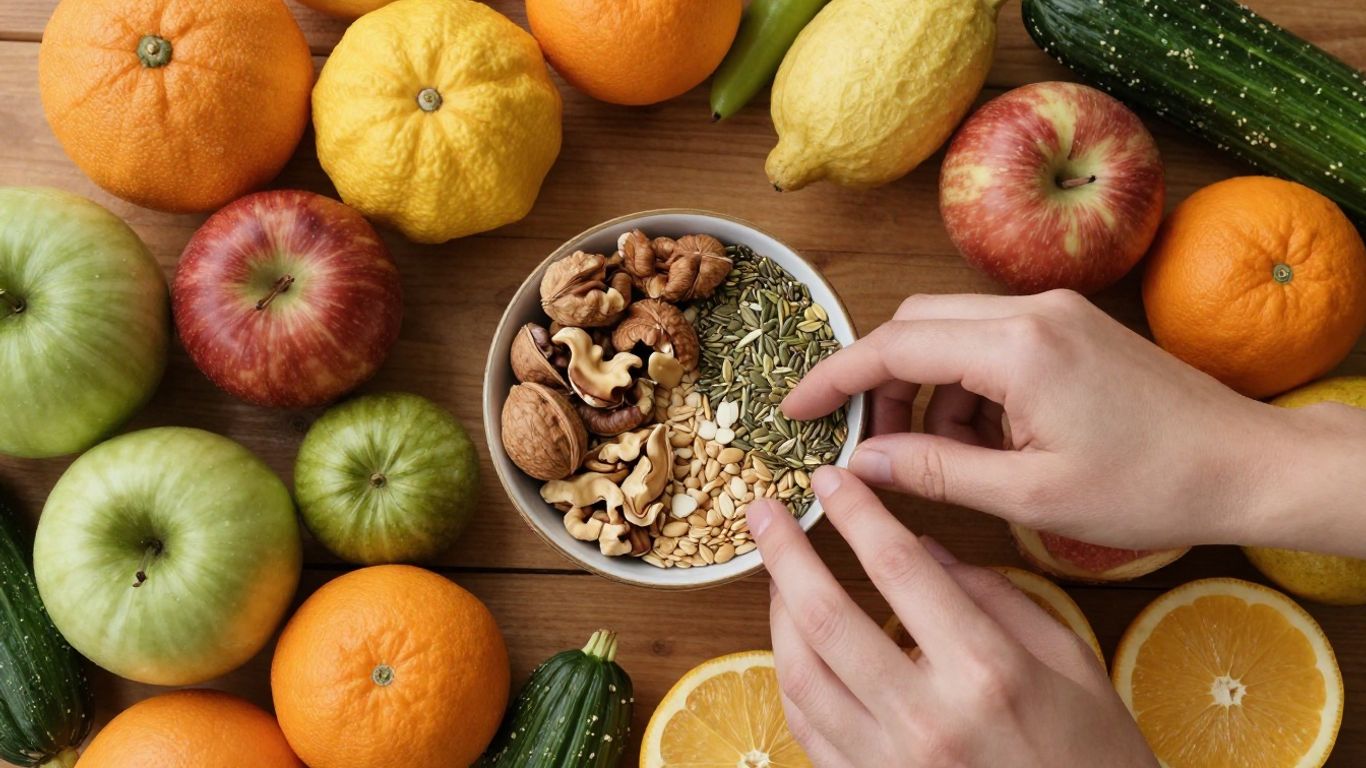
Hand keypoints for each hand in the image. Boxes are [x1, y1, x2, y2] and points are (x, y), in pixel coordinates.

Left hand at [748, 468, 1155, 766]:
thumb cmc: (1093, 753)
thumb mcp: (1068, 659)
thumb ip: (993, 595)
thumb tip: (923, 548)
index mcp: (986, 672)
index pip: (899, 570)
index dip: (857, 514)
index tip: (831, 478)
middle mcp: (927, 718)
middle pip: (827, 617)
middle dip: (785, 553)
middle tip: (763, 511)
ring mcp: (890, 763)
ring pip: (801, 674)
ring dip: (777, 613)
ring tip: (775, 571)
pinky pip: (808, 728)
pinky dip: (792, 676)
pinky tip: (794, 642)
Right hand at [783, 289, 1359, 549]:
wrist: (1247, 465)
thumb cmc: (1150, 486)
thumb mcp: (1029, 495)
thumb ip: (933, 472)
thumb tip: (857, 463)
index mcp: (1018, 347)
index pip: (893, 344)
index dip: (834, 378)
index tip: (793, 410)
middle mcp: (1032, 309)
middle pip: (915, 324)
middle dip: (882, 381)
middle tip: (871, 444)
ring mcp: (1055, 311)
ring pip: (950, 332)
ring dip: (929, 390)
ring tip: (947, 460)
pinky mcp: (1071, 325)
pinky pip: (990, 343)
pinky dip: (968, 388)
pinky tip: (988, 444)